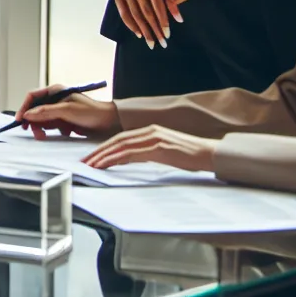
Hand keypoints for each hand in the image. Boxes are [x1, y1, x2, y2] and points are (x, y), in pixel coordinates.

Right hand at [15, 84, 120, 138]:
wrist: (109, 121)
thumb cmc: (92, 111)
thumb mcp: (67, 110)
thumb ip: (46, 112)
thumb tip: (28, 114)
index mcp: (55, 91)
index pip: (33, 97)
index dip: (24, 108)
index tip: (20, 120)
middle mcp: (56, 100)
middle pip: (36, 110)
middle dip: (34, 122)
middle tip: (36, 133)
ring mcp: (60, 110)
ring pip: (43, 120)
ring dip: (44, 128)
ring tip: (48, 135)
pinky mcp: (64, 121)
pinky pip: (52, 126)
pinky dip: (55, 131)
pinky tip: (66, 132)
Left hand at [84, 125, 217, 172]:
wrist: (210, 153)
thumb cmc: (191, 155)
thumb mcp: (166, 151)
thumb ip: (148, 152)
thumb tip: (130, 160)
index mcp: (151, 130)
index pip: (121, 137)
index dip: (105, 147)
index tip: (93, 156)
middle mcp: (150, 131)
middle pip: (117, 140)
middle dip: (99, 151)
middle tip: (85, 161)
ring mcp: (154, 138)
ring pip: (121, 146)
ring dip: (104, 156)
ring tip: (92, 166)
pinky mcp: (159, 148)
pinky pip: (132, 154)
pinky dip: (117, 159)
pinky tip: (108, 165)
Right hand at [115, 0, 181, 47]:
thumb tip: (177, 14)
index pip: (156, 2)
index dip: (162, 19)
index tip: (168, 33)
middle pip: (145, 11)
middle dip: (154, 29)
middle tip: (162, 42)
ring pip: (134, 13)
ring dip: (144, 30)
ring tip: (152, 42)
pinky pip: (123, 11)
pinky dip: (130, 23)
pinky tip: (139, 33)